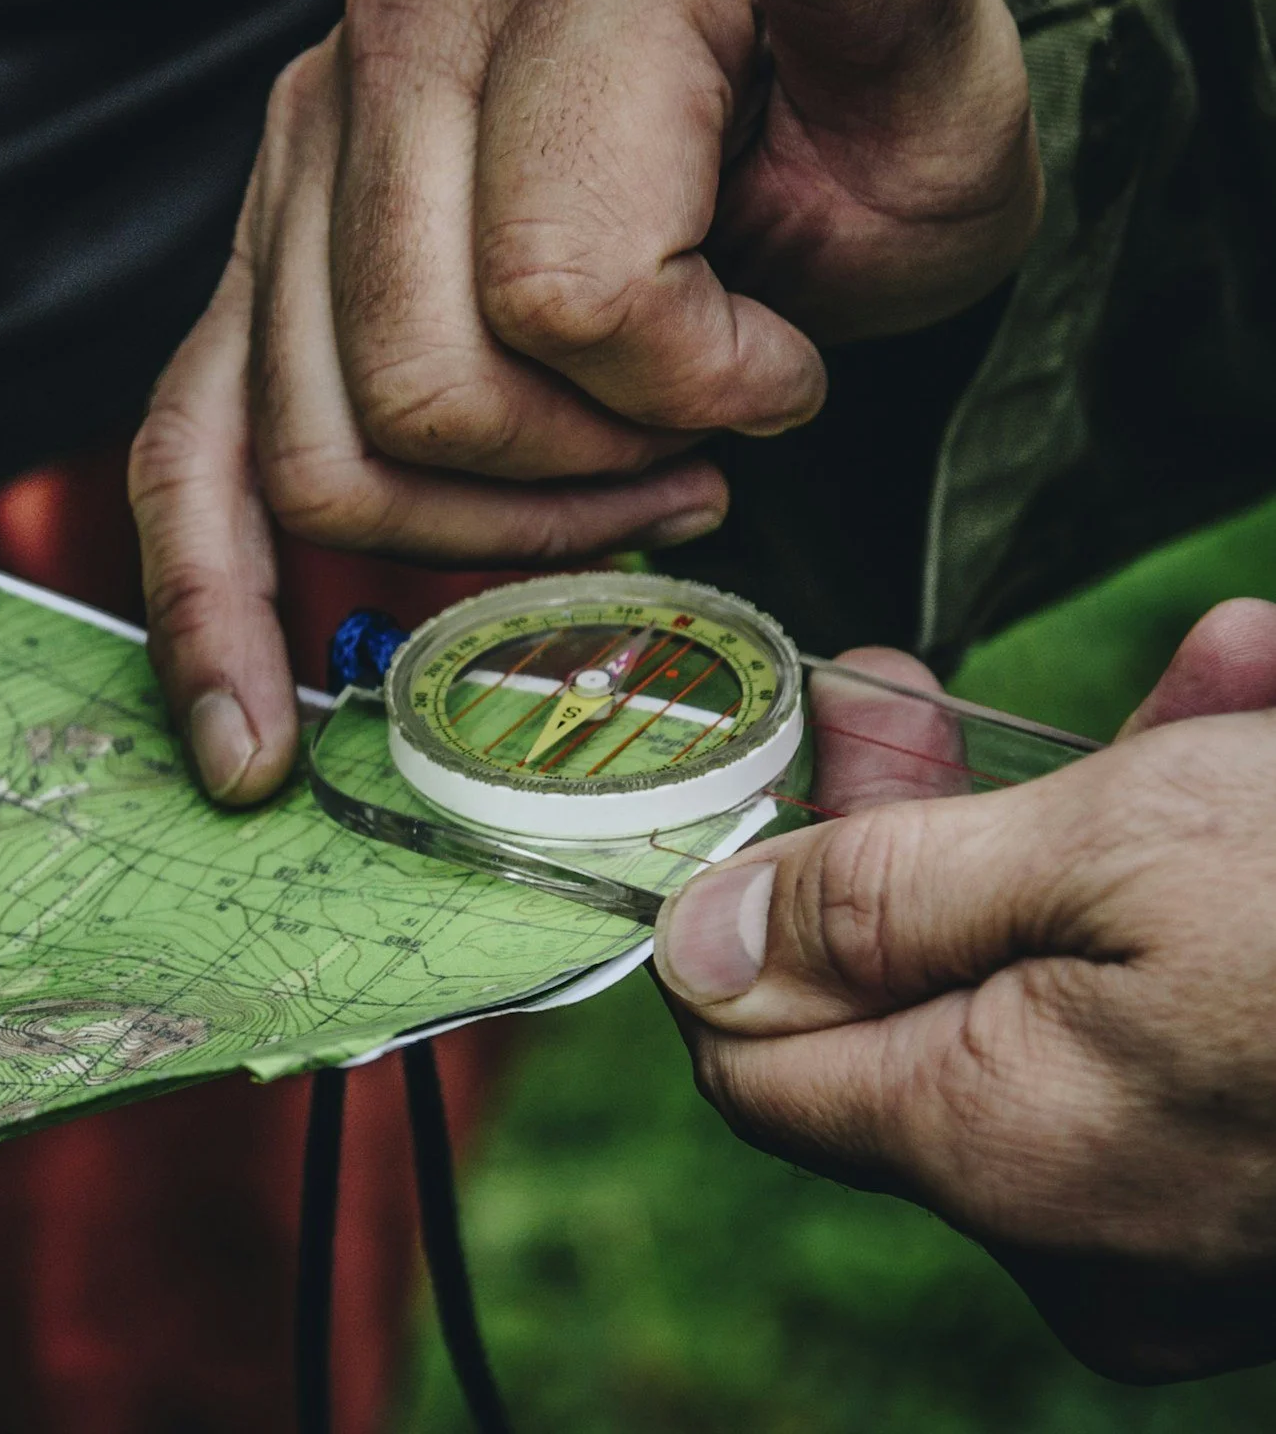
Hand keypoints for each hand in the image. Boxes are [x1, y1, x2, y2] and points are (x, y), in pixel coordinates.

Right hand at [130, 0, 1040, 801]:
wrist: (784, 118)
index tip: (785, 373)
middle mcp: (391, 37)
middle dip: (578, 478)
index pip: (564, 289)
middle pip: (420, 387)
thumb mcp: (929, 59)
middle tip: (686, 460)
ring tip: (590, 496)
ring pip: (318, 452)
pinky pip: (185, 453)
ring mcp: (298, 155)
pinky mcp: (252, 266)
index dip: (695, 393)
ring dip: (472, 534)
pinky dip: (210, 609)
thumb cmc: (862, 122)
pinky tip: (244, 732)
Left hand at [656, 599, 1275, 1380]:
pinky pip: (1192, 1027)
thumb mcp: (1114, 848)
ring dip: (1108, 816)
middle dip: (934, 819)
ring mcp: (1189, 1224)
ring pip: (1070, 988)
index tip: (787, 765)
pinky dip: (1207, 887)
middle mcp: (1079, 1228)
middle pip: (914, 1003)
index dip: (748, 899)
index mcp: (998, 1153)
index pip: (755, 1054)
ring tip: (1204, 684)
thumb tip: (695, 937)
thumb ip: (880, 898)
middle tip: (918, 686)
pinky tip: (1265, 730)